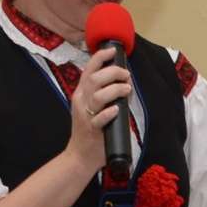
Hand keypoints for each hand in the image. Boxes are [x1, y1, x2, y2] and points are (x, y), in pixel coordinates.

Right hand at [61, 48, 135, 170]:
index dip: (100, 58)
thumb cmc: (92, 130)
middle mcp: (81, 101)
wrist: (80, 155)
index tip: (113, 51)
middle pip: (95, 79)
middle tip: (126, 76)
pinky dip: (109, 113)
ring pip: (98, 95)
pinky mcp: (91, 130)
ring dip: (115, 90)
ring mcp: (85, 115)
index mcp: (82, 93)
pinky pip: (99, 119)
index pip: (89, 70)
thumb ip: (106, 94)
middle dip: (114, 73)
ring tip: (127, 90)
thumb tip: (125, 82)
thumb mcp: (94, 107)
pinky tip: (117, 109)